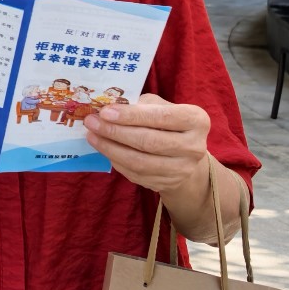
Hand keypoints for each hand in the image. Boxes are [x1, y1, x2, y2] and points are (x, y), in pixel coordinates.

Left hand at [83, 93, 209, 196]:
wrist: (184, 154)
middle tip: (92, 122)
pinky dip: (116, 161)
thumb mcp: (160, 106)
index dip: (132, 116)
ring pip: (140, 162)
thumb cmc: (167, 122)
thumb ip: (139, 106)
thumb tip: (107, 109)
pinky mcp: (168, 183)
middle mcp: (194, 146)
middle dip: (115, 132)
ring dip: (110, 149)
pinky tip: (104, 149)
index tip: (105, 112)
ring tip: (92, 136)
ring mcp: (183, 169)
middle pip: (149, 142)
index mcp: (196, 120)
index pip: (162, 117)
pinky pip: (136, 174)